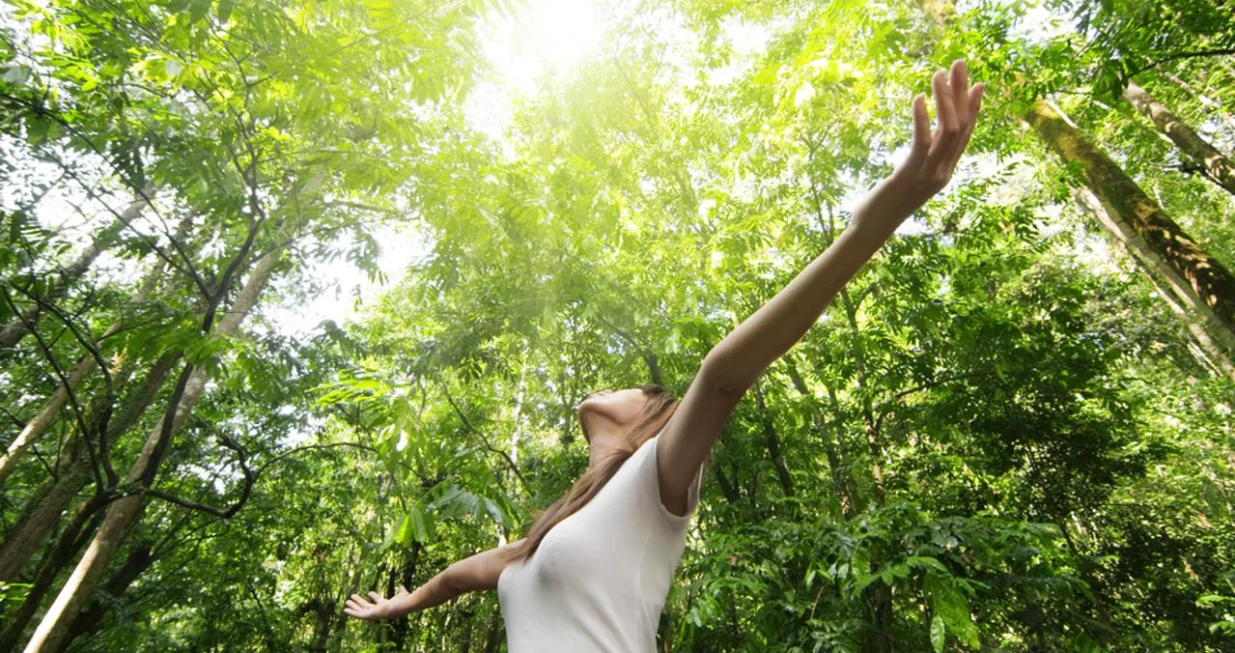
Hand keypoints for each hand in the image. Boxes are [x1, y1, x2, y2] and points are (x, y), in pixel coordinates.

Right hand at [344, 585, 408, 619]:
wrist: (402, 607)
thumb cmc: (404, 601)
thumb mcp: (402, 594)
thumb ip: (401, 591)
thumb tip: (401, 586)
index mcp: (386, 605)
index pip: (378, 601)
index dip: (374, 596)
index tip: (369, 592)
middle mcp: (379, 610)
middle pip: (367, 606)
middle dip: (360, 602)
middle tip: (352, 597)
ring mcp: (374, 614)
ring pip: (361, 610)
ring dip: (354, 606)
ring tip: (346, 601)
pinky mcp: (370, 616)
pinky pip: (359, 615)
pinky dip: (352, 612)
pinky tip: (345, 610)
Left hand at [854, 59, 985, 231]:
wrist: (871, 229)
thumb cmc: (885, 203)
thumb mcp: (909, 177)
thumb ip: (921, 159)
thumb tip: (925, 140)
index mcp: (946, 171)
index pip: (966, 134)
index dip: (974, 108)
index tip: (978, 83)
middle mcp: (943, 172)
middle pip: (962, 125)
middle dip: (962, 92)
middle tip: (960, 63)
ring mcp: (929, 174)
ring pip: (948, 130)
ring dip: (945, 99)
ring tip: (938, 74)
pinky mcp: (910, 174)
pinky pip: (922, 141)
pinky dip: (922, 117)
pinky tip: (917, 98)